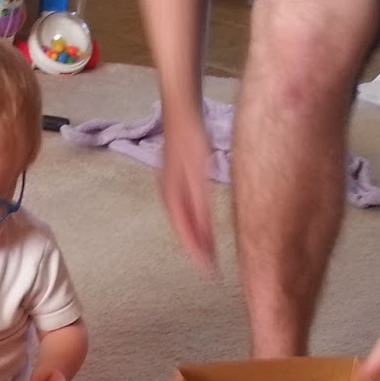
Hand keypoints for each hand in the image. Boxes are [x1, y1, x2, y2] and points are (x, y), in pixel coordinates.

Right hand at [159, 124, 215, 272]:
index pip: (185, 232)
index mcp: (172, 194)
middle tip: (210, 268)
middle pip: (183, 229)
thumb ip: (199, 199)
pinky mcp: (178, 176)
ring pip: (183, 219)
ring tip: (208, 251)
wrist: (182, 108)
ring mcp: (172, 184)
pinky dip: (194, 221)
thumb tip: (202, 230)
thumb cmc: (190, 136)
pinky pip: (185, 207)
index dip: (197, 253)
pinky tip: (202, 222)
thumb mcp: (198, 168)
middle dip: (195, 249)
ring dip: (195, 236)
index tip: (209, 271)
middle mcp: (169, 193)